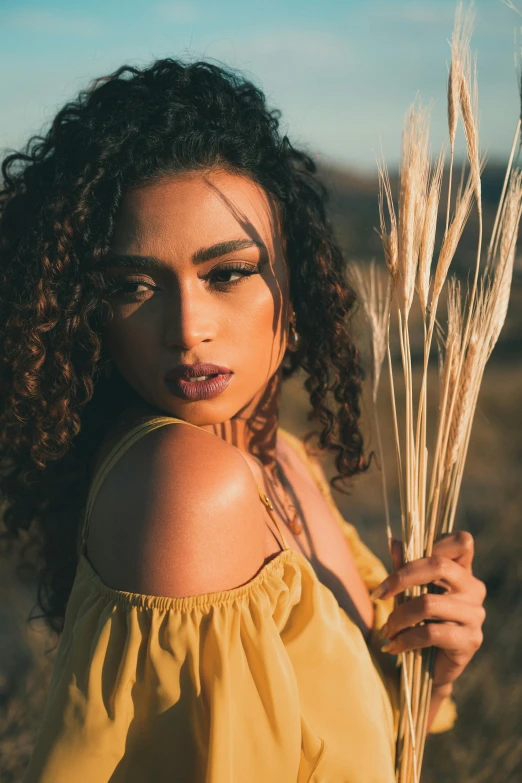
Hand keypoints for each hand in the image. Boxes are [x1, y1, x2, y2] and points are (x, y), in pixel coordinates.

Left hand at [372, 531, 486, 688]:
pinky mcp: (470, 640)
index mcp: (463, 571)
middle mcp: (474, 589)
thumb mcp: (411, 592)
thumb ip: (405, 567)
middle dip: (401, 577)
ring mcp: (475, 614)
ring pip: (428, 603)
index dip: (434, 543)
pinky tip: (393, 646)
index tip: (400, 560)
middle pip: (439, 565)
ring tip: (386, 630)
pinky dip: (405, 640)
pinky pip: (430, 633)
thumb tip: (393, 542)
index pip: (462, 541)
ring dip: (398, 617)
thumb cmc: (420, 622)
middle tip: (379, 594)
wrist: (431, 668)